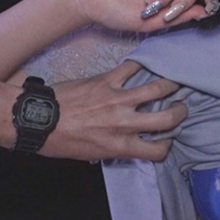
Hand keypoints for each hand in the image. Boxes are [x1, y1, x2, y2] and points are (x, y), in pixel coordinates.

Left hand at [41, 61, 185, 160]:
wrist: (40, 121)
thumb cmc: (61, 142)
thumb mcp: (92, 155)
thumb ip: (115, 148)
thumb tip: (126, 144)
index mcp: (121, 146)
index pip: (159, 150)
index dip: (166, 145)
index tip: (164, 139)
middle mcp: (125, 123)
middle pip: (169, 118)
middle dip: (180, 112)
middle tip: (180, 107)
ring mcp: (118, 99)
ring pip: (157, 88)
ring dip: (170, 84)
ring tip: (174, 82)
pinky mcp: (106, 80)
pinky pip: (131, 67)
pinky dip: (141, 64)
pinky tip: (145, 64)